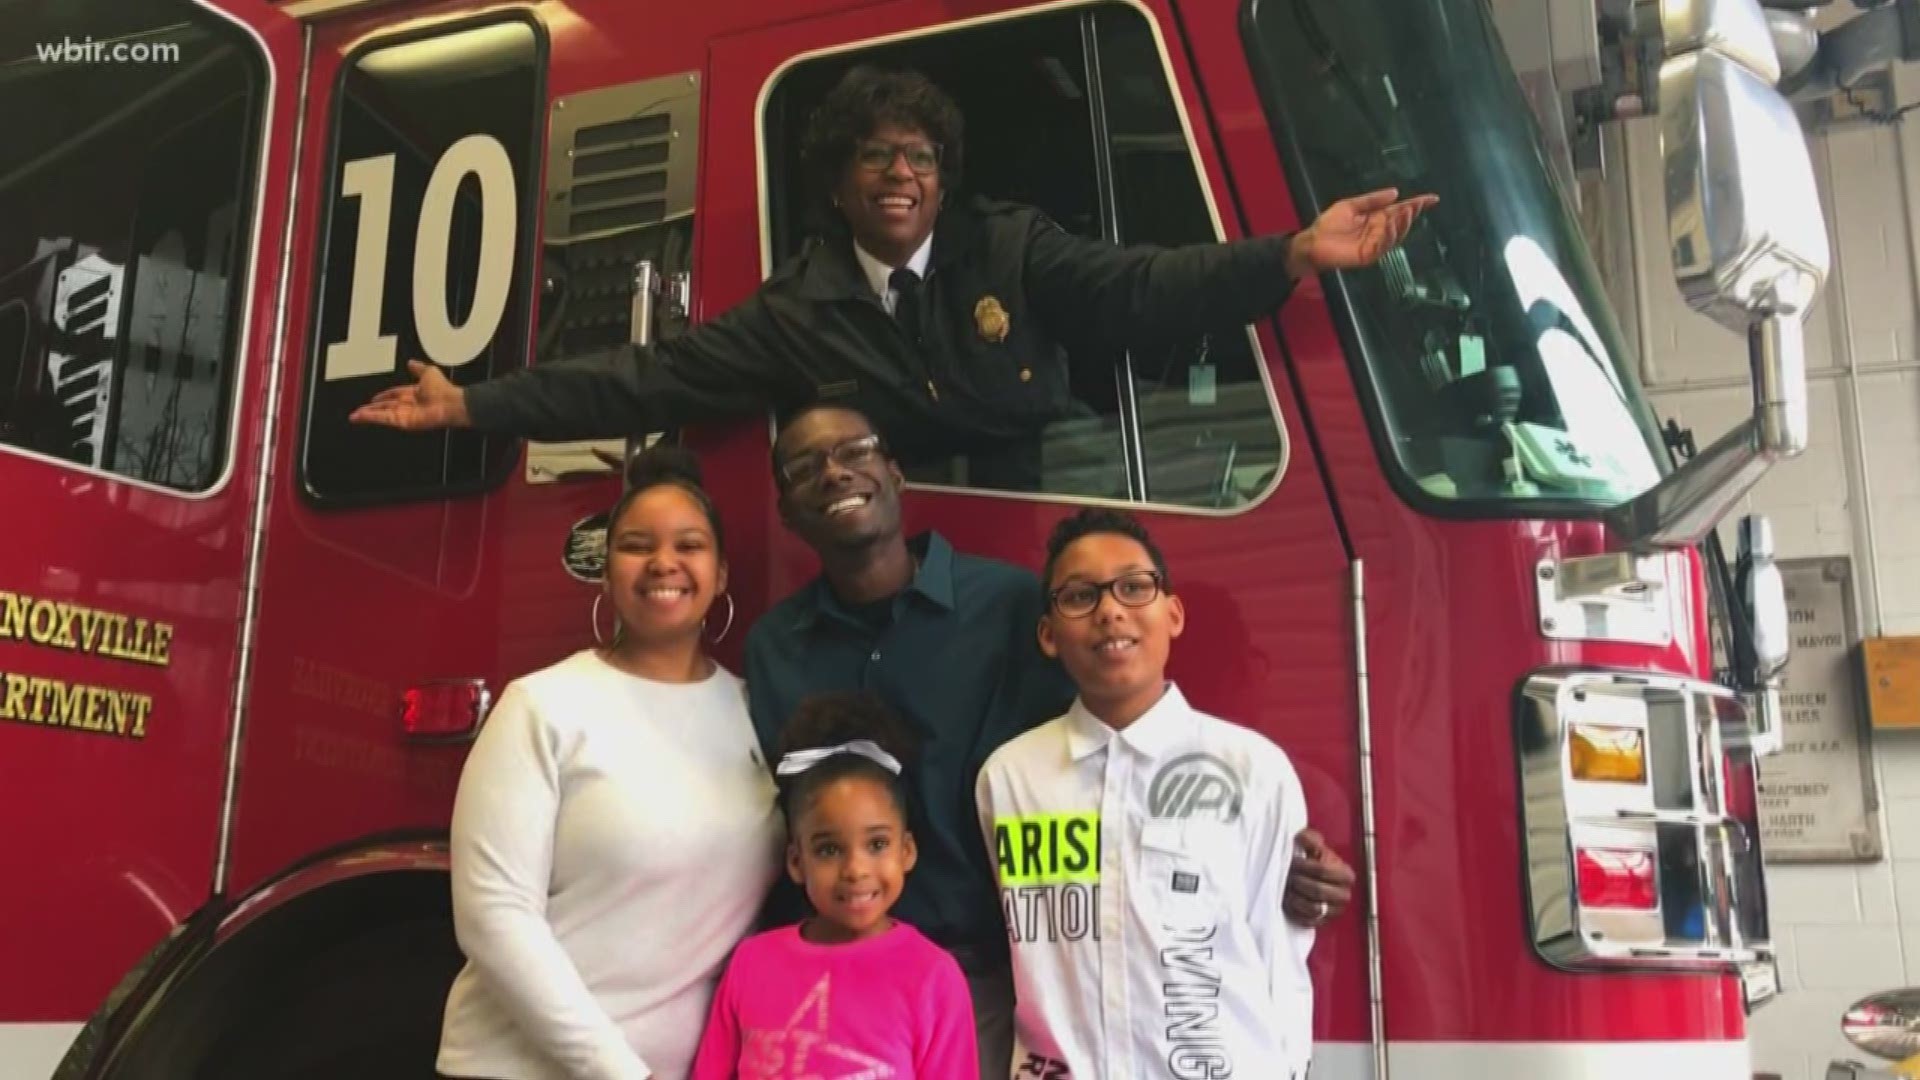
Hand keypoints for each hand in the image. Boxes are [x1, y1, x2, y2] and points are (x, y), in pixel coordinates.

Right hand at [347, 359, 471, 430]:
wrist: (450, 403)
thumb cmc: (445, 390)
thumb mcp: (429, 372)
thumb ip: (418, 368)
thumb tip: (411, 362)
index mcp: (414, 394)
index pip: (394, 395)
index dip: (383, 396)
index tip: (373, 398)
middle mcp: (408, 405)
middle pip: (385, 407)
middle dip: (371, 409)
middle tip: (358, 411)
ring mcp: (405, 414)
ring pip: (381, 414)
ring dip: (367, 415)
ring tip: (354, 416)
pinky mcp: (403, 421)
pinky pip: (384, 419)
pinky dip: (371, 418)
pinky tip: (360, 417)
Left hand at [1282, 827, 1354, 927]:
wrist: (1310, 877)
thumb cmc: (1312, 860)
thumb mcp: (1312, 844)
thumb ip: (1310, 838)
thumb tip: (1303, 838)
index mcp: (1346, 875)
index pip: (1323, 870)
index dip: (1305, 866)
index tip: (1294, 861)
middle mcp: (1344, 895)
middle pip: (1317, 890)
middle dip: (1299, 881)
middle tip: (1289, 875)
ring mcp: (1334, 911)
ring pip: (1313, 907)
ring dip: (1296, 897)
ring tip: (1288, 888)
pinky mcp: (1322, 922)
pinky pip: (1307, 920)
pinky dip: (1295, 911)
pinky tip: (1289, 900)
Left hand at [1288, 188, 1438, 277]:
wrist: (1312, 242)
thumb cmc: (1328, 225)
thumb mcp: (1351, 206)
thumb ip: (1372, 200)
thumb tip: (1395, 192)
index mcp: (1376, 218)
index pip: (1400, 210)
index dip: (1417, 205)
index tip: (1432, 198)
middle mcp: (1378, 231)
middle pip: (1401, 223)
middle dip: (1411, 214)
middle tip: (1416, 205)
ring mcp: (1374, 244)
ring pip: (1395, 235)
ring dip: (1401, 224)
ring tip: (1405, 213)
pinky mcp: (1367, 255)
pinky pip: (1381, 246)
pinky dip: (1387, 236)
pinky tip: (1389, 225)